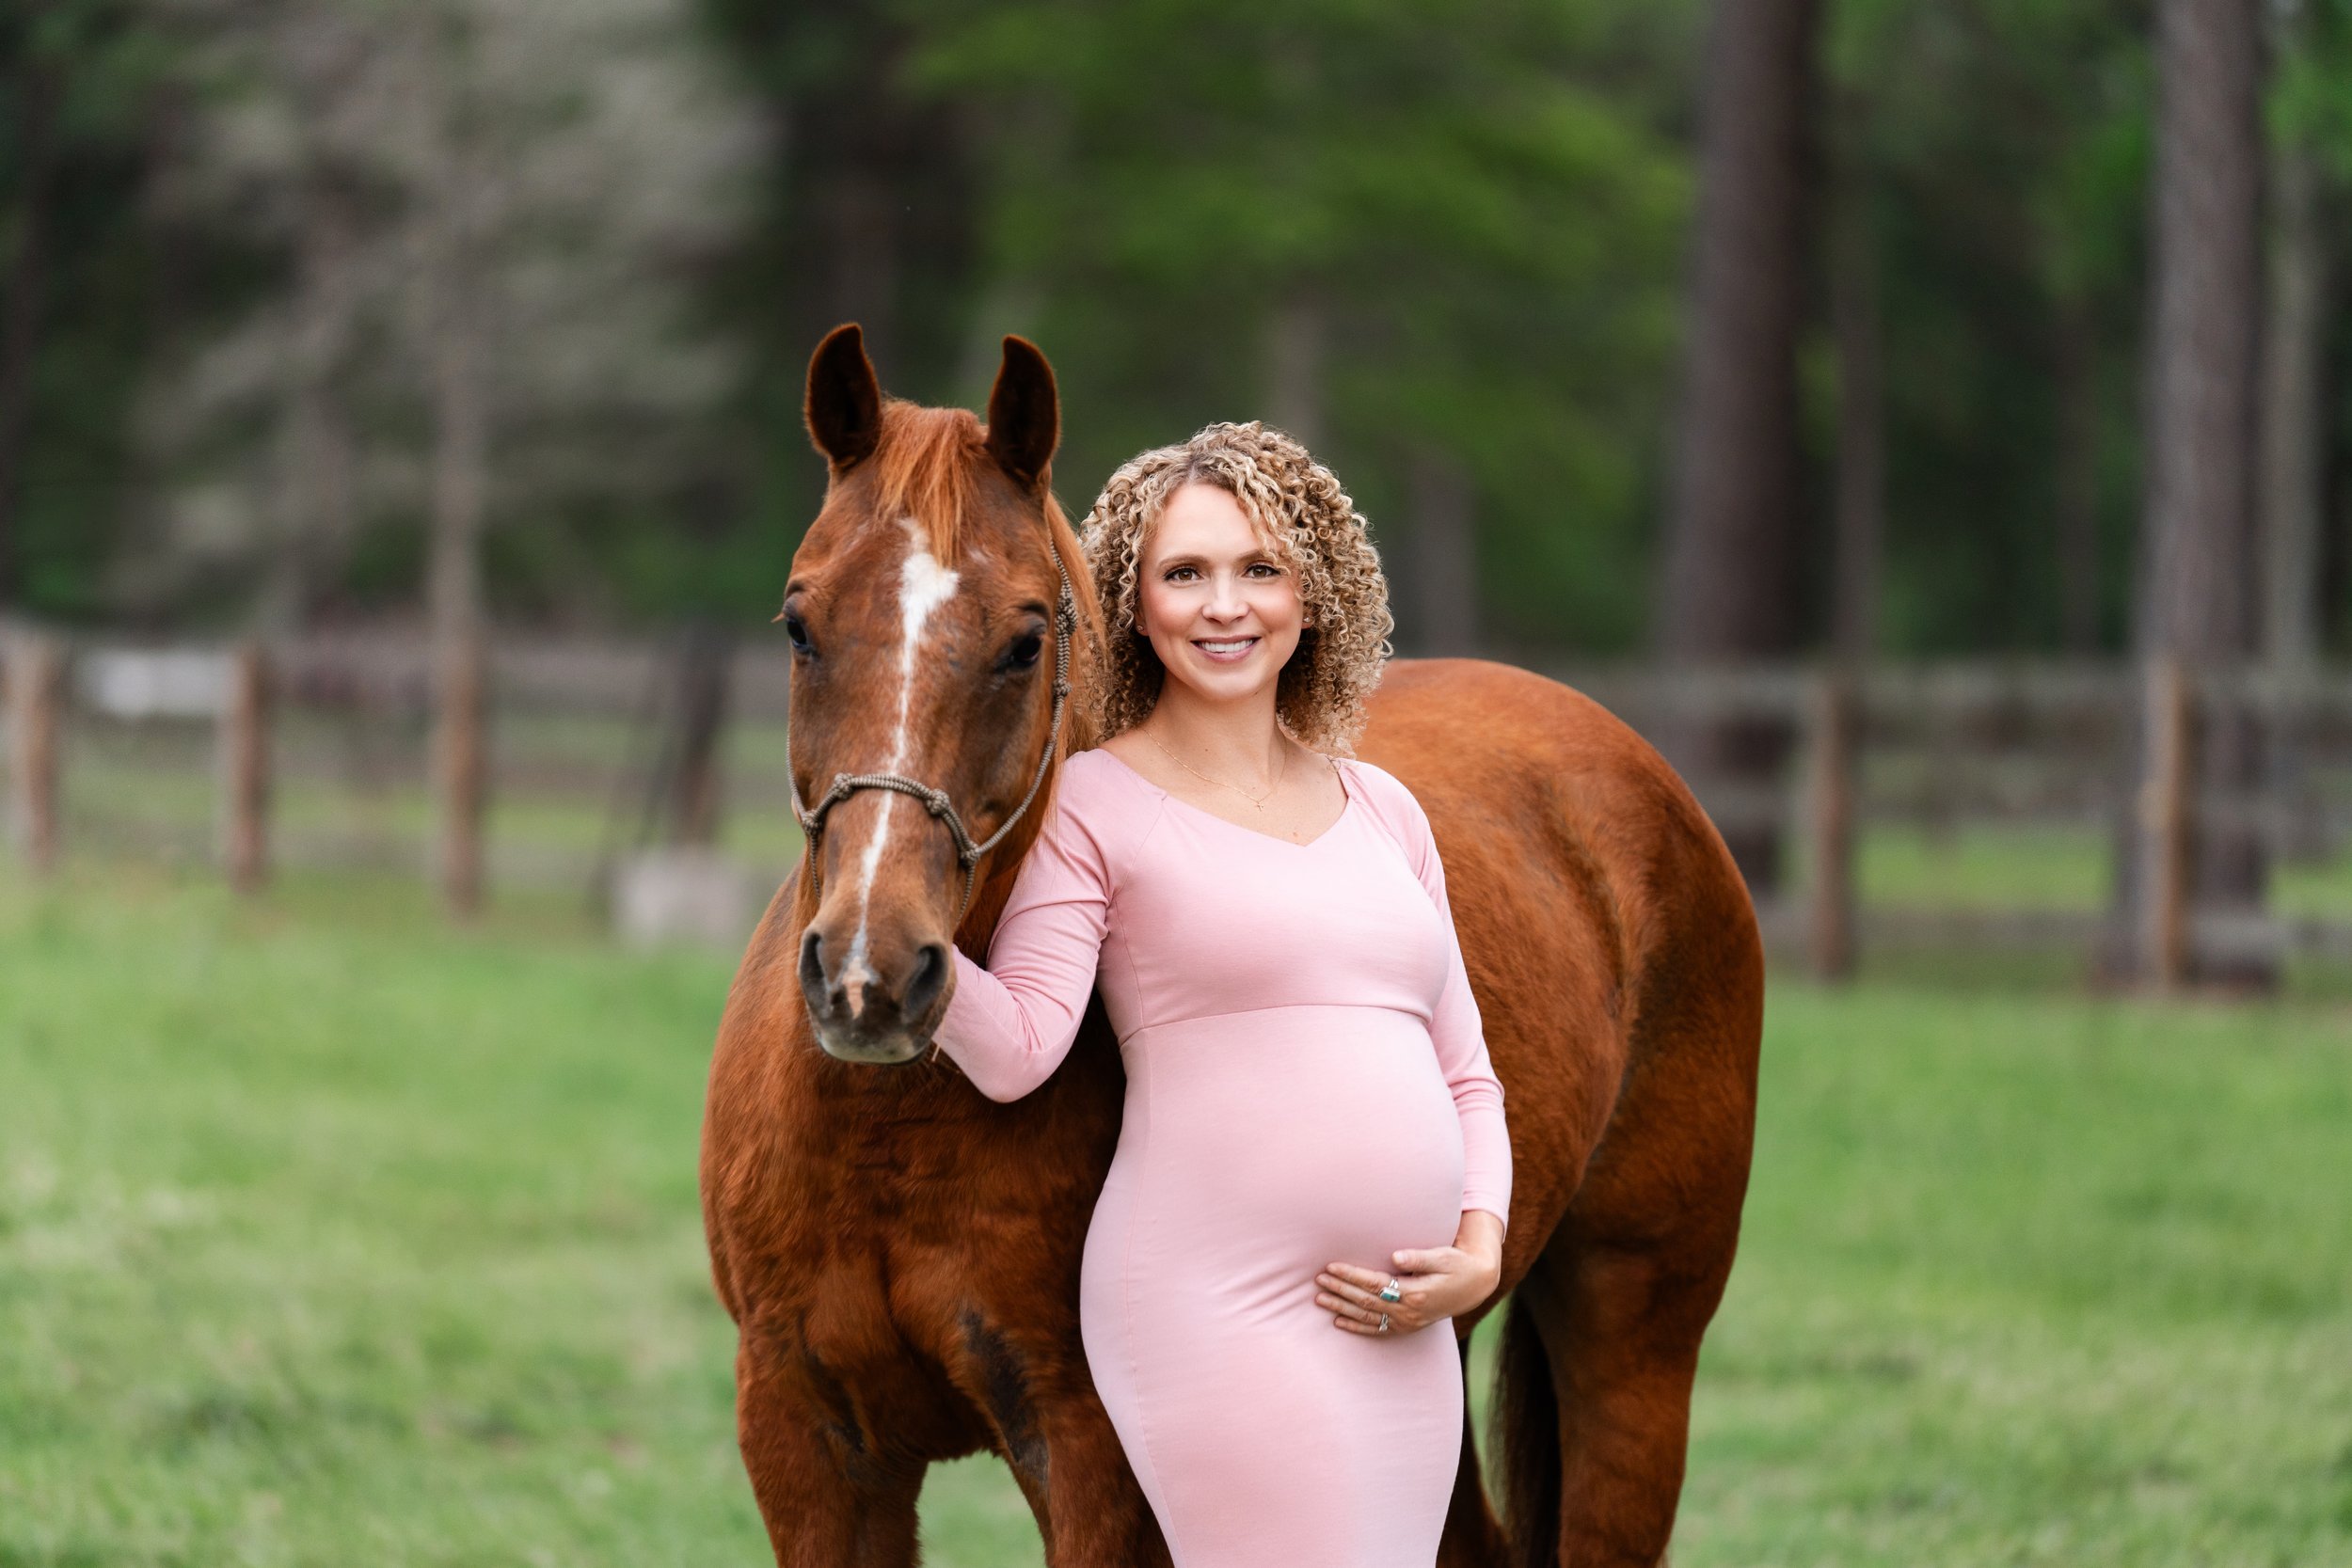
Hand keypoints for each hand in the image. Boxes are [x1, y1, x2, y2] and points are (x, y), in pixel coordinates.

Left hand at [1314, 1209, 1504, 1336]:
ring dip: (1341, 1308)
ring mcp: (1407, 1322)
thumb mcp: (1443, 1256)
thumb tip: (1396, 1256)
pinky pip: (1377, 1330)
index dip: (1351, 1275)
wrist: (1475, 1285)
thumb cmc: (1457, 1264)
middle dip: (1340, 1289)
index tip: (1331, 1265)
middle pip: (1365, 1301)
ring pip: (1367, 1317)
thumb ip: (1418, 1257)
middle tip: (1318, 1279)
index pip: (1374, 1284)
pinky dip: (1356, 1327)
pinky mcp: (1407, 1326)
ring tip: (1319, 1298)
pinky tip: (1338, 1322)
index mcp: (1414, 1293)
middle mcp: (1408, 1311)